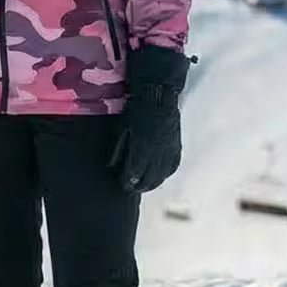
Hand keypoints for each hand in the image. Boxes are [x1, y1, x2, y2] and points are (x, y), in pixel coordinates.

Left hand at [108, 45, 191, 193]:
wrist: (157, 97)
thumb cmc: (134, 111)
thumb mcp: (121, 128)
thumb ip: (117, 149)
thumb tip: (110, 167)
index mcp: (142, 146)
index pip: (135, 173)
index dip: (128, 182)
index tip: (123, 185)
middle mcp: (157, 151)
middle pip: (149, 178)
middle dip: (139, 186)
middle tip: (131, 190)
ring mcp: (169, 149)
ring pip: (162, 174)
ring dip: (152, 183)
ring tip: (144, 187)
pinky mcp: (176, 146)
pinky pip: (172, 166)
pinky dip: (165, 174)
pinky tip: (159, 177)